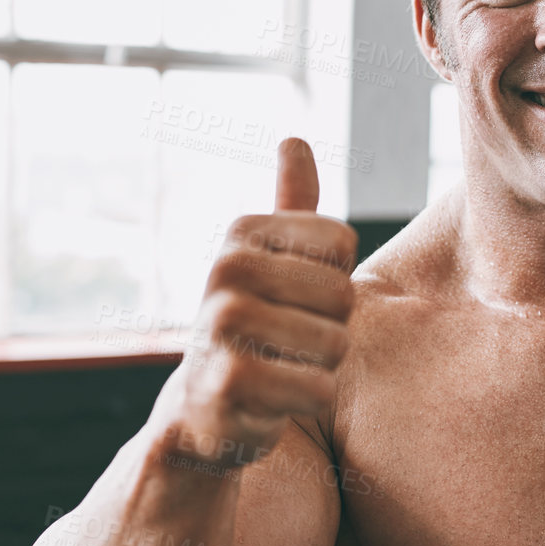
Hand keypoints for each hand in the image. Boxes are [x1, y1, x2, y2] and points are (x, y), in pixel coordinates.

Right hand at [172, 137, 357, 467]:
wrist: (202, 407)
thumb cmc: (257, 325)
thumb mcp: (272, 258)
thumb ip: (293, 203)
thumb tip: (294, 139)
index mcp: (243, 233)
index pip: (341, 242)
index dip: (334, 278)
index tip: (296, 296)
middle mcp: (226, 270)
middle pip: (342, 294)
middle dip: (331, 327)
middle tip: (288, 339)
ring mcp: (222, 325)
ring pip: (334, 342)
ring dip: (321, 367)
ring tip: (282, 367)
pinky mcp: (227, 384)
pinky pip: (317, 388)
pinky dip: (310, 399)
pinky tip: (274, 401)